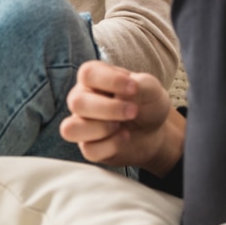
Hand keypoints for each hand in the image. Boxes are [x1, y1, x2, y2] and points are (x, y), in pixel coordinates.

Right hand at [60, 60, 181, 173]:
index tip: (134, 88)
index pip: (87, 74)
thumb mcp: (150, 89)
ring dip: (102, 128)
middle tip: (133, 111)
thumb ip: (140, 85)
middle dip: (109, 109)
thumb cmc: (147, 104)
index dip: (110, 81)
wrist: (154, 132)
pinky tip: (124, 137)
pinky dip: (111, 145)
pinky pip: (89, 150)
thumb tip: (126, 90)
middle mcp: (81, 99)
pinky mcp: (88, 147)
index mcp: (93, 78)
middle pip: (76, 103)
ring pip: (71, 129)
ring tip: (121, 126)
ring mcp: (81, 124)